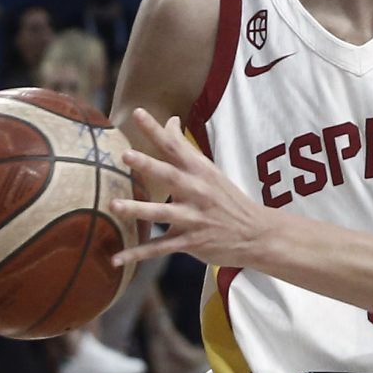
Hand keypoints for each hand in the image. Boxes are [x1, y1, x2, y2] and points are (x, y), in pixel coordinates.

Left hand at [109, 109, 272, 268]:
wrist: (257, 234)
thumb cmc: (228, 200)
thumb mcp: (210, 171)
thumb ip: (185, 148)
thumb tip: (170, 121)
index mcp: (200, 172)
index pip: (175, 146)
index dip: (155, 130)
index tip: (137, 113)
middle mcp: (196, 192)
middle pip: (169, 176)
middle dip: (148, 166)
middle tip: (126, 155)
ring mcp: (193, 218)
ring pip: (162, 213)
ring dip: (138, 209)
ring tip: (114, 205)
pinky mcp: (190, 242)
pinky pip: (160, 249)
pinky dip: (137, 254)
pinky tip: (116, 259)